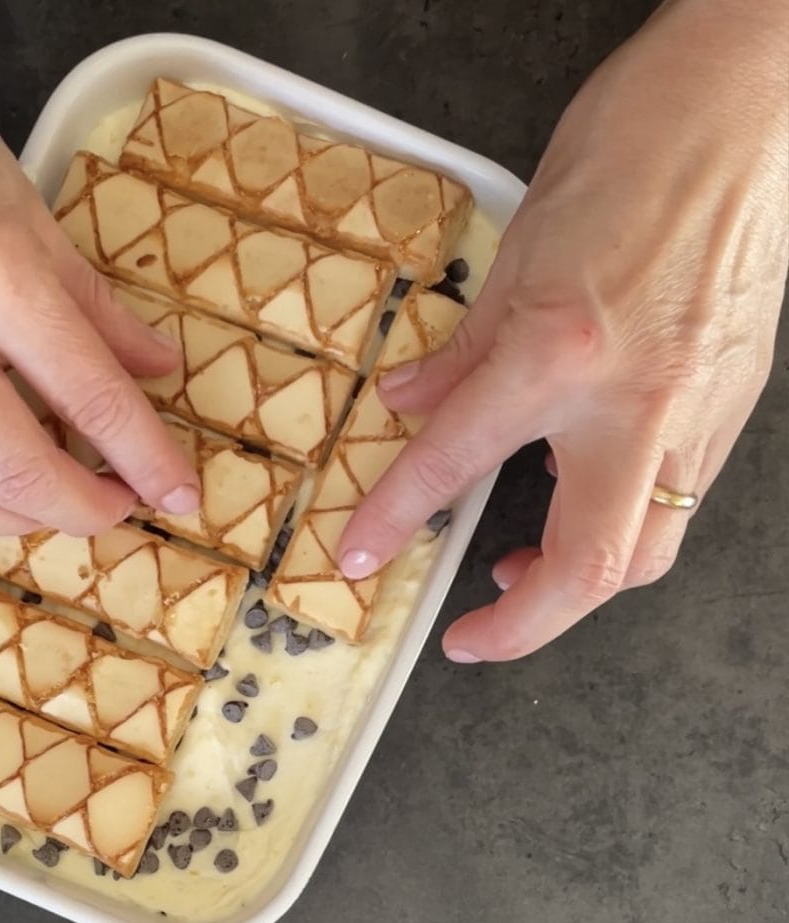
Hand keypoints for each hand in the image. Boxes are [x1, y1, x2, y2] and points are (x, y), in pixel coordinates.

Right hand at [0, 0, 199, 538]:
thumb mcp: (28, 204)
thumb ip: (94, 306)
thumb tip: (154, 370)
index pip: (94, 398)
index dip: (147, 461)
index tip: (174, 494)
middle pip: (15, 469)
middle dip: (80, 511)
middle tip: (109, 509)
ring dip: (5, 521)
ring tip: (41, 507)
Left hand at [339, 0, 787, 661]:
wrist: (743, 105)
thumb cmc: (633, 151)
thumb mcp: (517, 251)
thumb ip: (463, 350)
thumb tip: (411, 402)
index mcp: (561, 354)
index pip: (452, 463)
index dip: (392, 518)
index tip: (359, 555)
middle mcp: (636, 401)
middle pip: (589, 568)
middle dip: (522, 624)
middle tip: (471, 636)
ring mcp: (697, 412)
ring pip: (647, 551)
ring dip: (579, 584)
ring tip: (519, 569)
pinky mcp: (732, 407)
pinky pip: (676, 499)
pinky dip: (621, 523)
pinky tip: (583, 498)